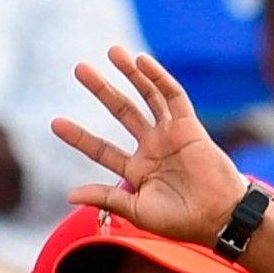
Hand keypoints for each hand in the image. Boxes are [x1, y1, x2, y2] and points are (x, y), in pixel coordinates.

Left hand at [54, 47, 251, 247]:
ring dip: (130, 74)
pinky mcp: (189, 126)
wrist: (217, 218)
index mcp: (136, 170)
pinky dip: (158, 78)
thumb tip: (69, 195)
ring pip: (146, 96)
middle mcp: (151, 148)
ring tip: (112, 52)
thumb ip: (106, 198)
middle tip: (79, 68)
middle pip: (121, 111)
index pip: (101, 148)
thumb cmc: (179, 221)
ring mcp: (170, 135)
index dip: (79, 136)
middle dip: (101, 89)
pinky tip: (141, 61)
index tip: (55, 123)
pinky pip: (172, 96)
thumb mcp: (136, 211)